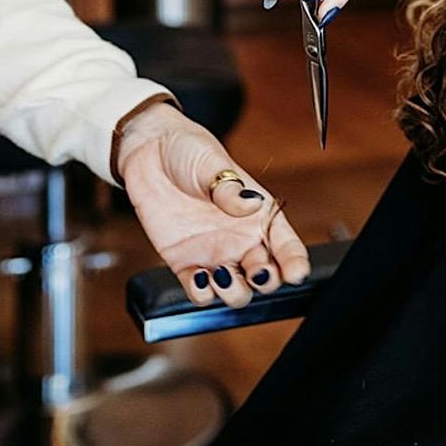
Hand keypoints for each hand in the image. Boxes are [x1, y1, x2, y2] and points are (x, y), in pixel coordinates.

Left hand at [118, 101, 309, 306]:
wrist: (149, 152)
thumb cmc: (190, 151)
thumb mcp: (213, 163)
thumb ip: (230, 189)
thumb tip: (251, 204)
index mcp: (257, 214)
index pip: (286, 244)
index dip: (296, 262)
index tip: (296, 273)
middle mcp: (240, 239)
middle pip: (265, 275)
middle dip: (266, 282)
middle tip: (256, 273)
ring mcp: (213, 254)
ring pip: (236, 290)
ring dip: (234, 292)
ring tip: (222, 275)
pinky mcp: (184, 263)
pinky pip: (198, 291)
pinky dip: (202, 294)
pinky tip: (199, 278)